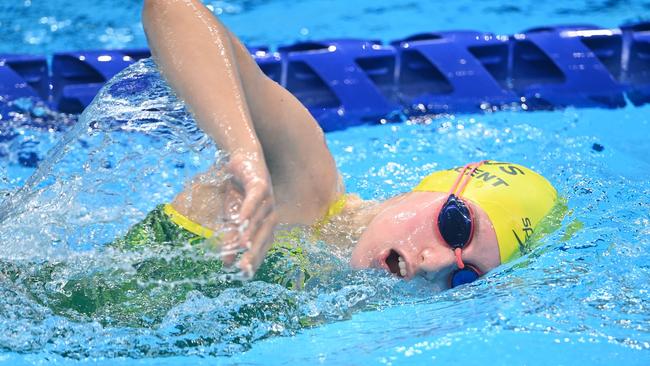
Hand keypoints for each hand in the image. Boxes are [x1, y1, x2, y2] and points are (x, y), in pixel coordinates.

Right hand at [220, 150, 277, 276]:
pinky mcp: (261, 184)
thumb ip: (232, 238)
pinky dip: (248, 209)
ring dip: (250, 233)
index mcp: (266, 223)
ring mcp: (268, 199)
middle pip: (263, 236)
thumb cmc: (238, 189)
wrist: (242, 159)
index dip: (255, 260)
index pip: (262, 245)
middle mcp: (270, 213)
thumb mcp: (232, 216)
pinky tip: (240, 219)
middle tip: (244, 269)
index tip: (245, 275)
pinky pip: (254, 199)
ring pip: (258, 219)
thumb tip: (227, 264)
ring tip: (241, 247)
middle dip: (253, 253)